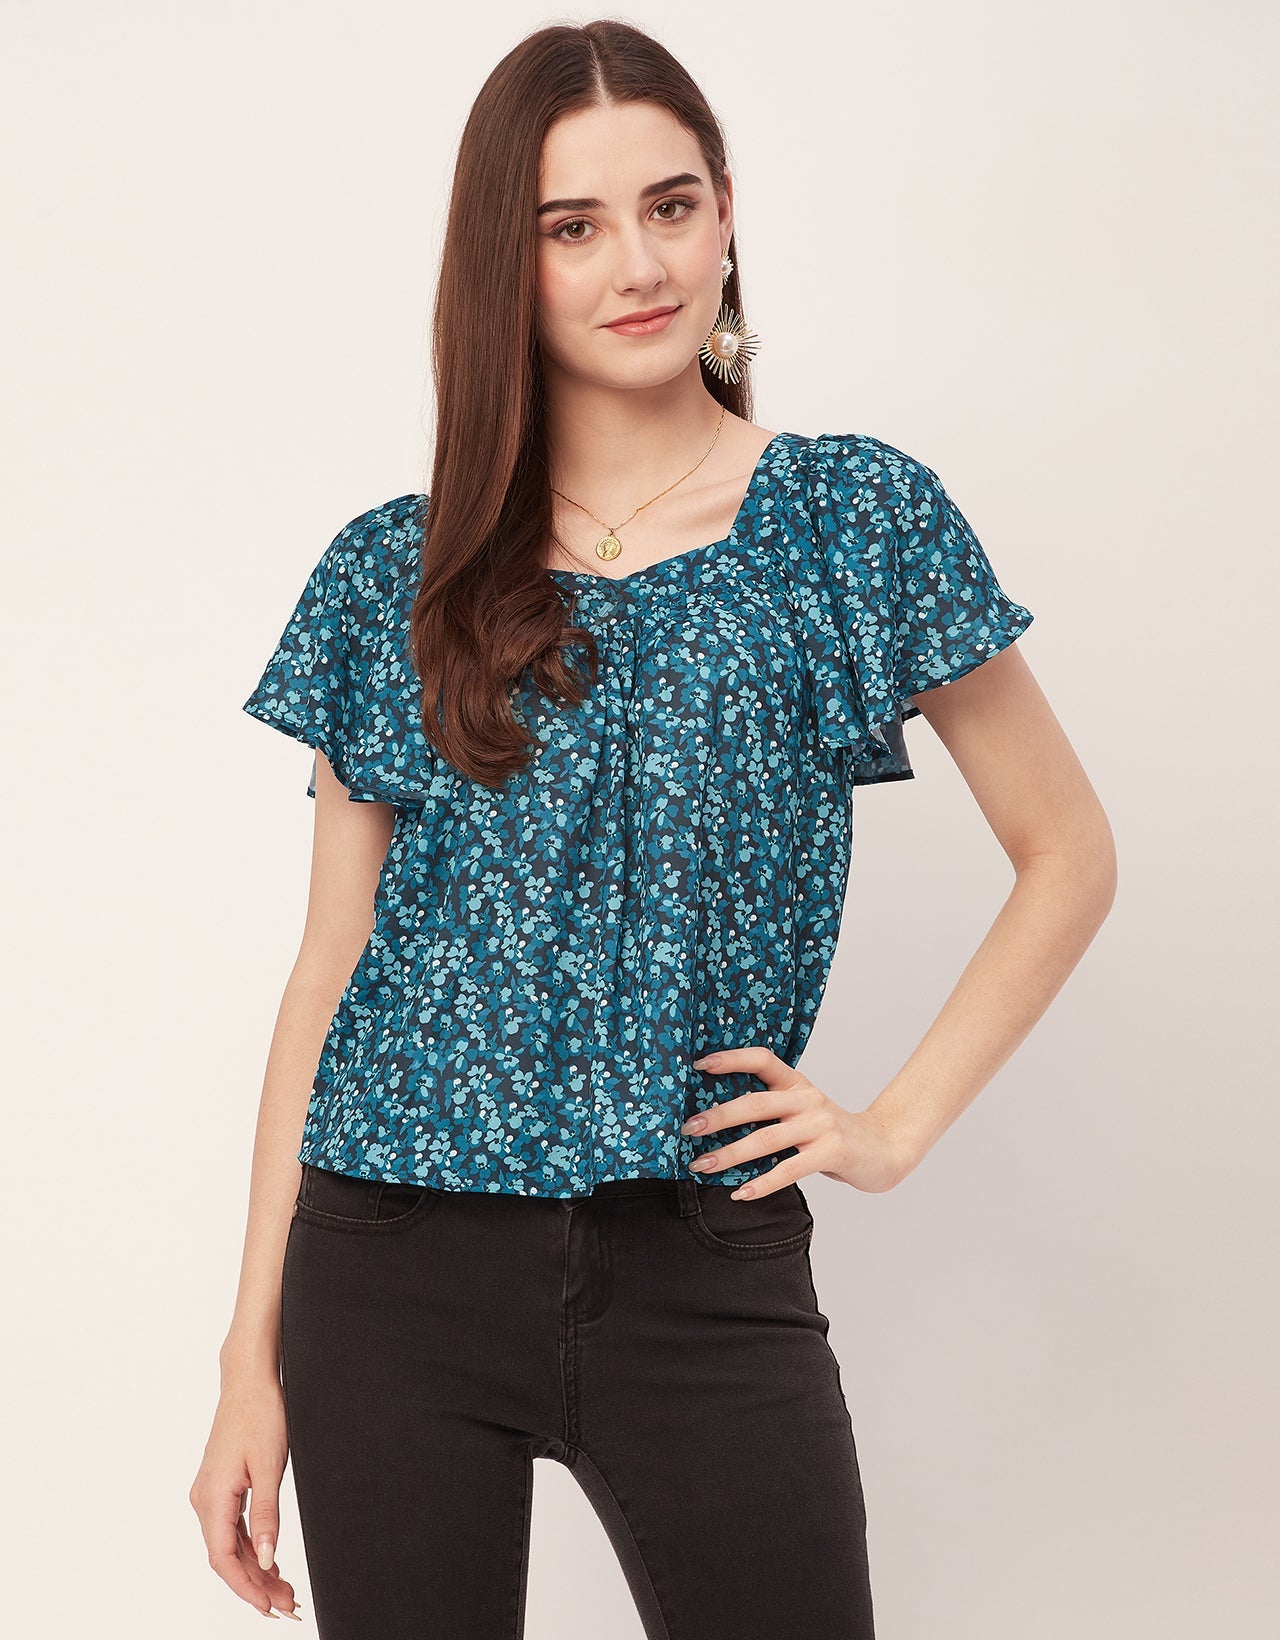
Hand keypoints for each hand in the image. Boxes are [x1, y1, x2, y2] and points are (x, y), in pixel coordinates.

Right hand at [189, 1373, 301, 1619]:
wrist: (248, 1381)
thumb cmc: (260, 1414)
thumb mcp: (270, 1467)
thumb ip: (266, 1516)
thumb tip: (265, 1559)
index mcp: (212, 1498)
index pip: (223, 1559)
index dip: (246, 1587)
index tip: (269, 1607)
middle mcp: (204, 1501)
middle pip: (227, 1556)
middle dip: (256, 1584)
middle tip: (288, 1605)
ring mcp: (209, 1494)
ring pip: (229, 1544)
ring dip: (255, 1568)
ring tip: (284, 1590)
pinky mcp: (219, 1487)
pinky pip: (230, 1528)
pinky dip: (249, 1547)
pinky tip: (269, 1562)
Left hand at [684, 1047, 914, 1196]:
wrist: (884, 1148)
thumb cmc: (831, 1134)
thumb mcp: (803, 1111)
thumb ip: (772, 1112)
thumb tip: (714, 1123)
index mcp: (797, 1084)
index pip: (762, 1059)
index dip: (731, 1058)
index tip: (699, 1065)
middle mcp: (807, 1099)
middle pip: (755, 1102)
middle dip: (717, 1116)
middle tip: (688, 1128)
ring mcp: (821, 1125)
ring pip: (767, 1138)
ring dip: (730, 1153)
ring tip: (702, 1165)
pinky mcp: (832, 1152)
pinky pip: (790, 1169)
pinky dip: (763, 1183)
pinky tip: (742, 1193)